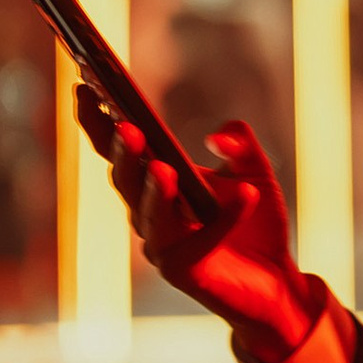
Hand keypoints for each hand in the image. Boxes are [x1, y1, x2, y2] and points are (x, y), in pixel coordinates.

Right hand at [74, 91, 320, 362]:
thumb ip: (239, 144)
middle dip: (125, 154)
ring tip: (162, 168)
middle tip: (128, 128)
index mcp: (153, 181)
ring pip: (148, 216)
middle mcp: (148, 212)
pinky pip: (201, 242)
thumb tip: (216, 136)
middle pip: (125, 180)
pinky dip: (226, 218)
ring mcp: (162, 245)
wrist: (276, 278)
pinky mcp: (185, 271)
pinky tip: (247, 194)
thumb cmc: (254, 222)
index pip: (115, 148)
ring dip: (154, 191)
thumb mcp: (253, 171)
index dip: (96, 120)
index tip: (86, 84)